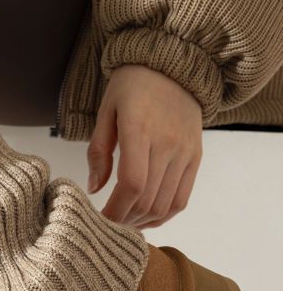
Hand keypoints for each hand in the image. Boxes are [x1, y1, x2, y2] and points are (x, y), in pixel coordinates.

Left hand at [86, 64, 202, 229]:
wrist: (174, 66)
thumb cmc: (132, 86)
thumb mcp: (106, 110)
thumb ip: (98, 150)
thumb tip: (94, 188)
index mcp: (139, 129)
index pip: (132, 183)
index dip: (116, 210)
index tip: (100, 221)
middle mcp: (166, 144)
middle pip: (147, 199)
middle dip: (124, 220)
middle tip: (107, 225)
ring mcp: (184, 152)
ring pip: (165, 204)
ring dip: (143, 221)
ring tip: (124, 222)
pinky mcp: (195, 157)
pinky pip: (182, 198)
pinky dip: (164, 215)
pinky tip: (146, 217)